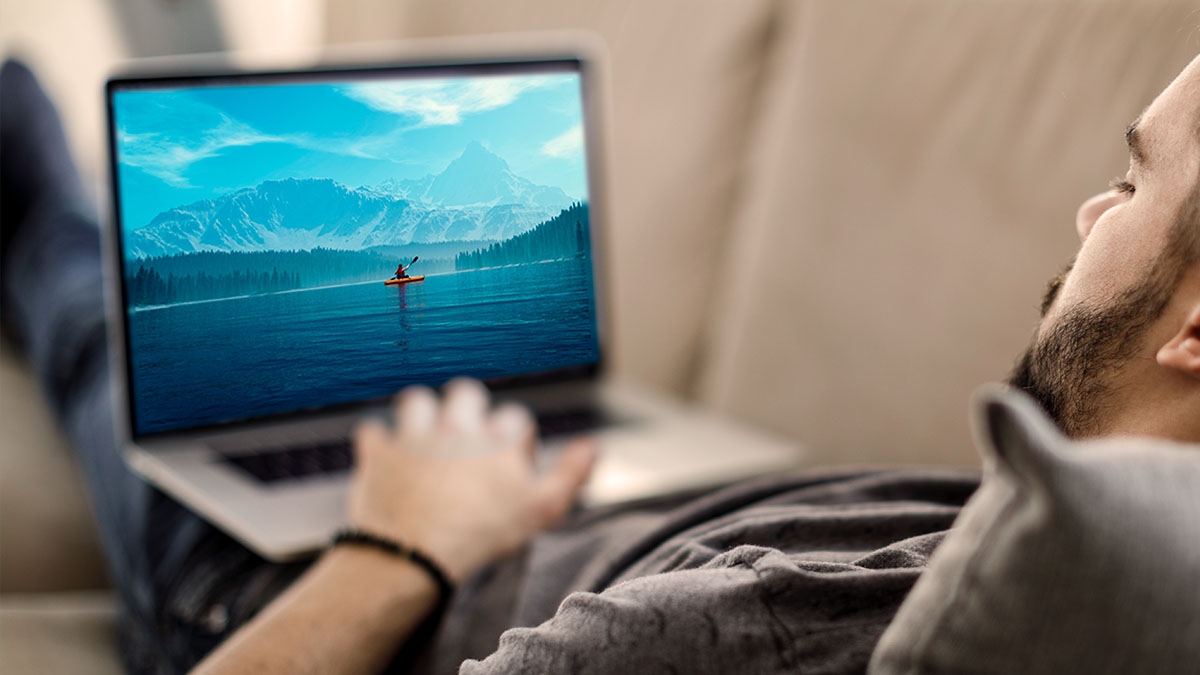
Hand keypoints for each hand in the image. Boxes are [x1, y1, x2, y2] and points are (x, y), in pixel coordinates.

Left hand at [347, 378, 596, 581]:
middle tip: (468, 444)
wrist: (416, 554)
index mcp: (498, 437)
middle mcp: (458, 425)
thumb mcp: (542, 510)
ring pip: (417, 401)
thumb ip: (571, 474)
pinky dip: (380, 444)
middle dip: (470, 411)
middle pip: (466, 394)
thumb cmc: (483, 533)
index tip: (511, 469)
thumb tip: (593, 444)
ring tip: (427, 442)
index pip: (516, 419)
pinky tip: (388, 460)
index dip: (517, 442)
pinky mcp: (379, 454)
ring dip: (422, 416)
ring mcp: (415, 436)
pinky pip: (373, 434)